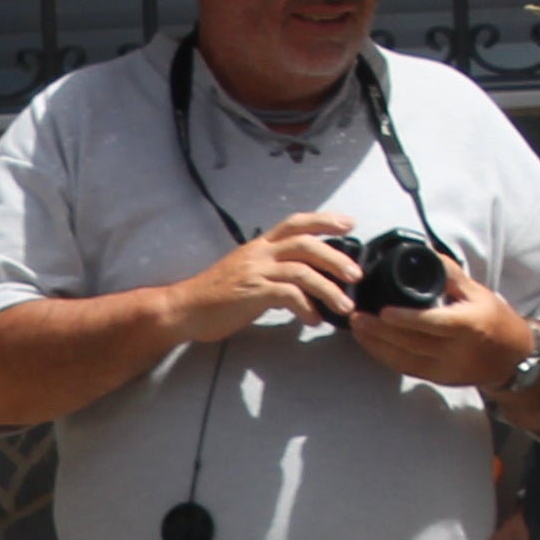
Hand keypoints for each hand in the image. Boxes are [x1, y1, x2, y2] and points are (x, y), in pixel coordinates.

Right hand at [181, 209, 360, 342]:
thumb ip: (273, 273)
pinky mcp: (252, 293)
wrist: (184, 309)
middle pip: (306, 244)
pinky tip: (313, 320)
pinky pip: (288, 296)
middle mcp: (260, 253)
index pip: (296, 223)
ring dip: (328, 288)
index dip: (324, 220)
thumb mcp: (246, 274)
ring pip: (302, 271)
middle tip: (355, 274)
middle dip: (335, 258)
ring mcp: (256, 272)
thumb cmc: (214, 296)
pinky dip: (306, 307)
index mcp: (259, 246)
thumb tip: (301, 285)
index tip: (349, 223)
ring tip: (344, 305)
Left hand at [346, 267, 539, 396]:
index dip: (406, 319)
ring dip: (376, 345)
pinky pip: (407, 369)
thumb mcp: (478, 292)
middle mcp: (456, 351)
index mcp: (468, 325)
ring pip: (405, 359)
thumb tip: (425, 254)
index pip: (433, 323)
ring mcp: (445, 369)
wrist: (511, 358)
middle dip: (380, 332)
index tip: (383, 311)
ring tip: (356, 328)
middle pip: (412, 342)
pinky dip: (385, 357)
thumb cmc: (494, 319)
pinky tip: (370, 344)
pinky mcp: (437, 378)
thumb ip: (451, 275)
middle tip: (356, 316)